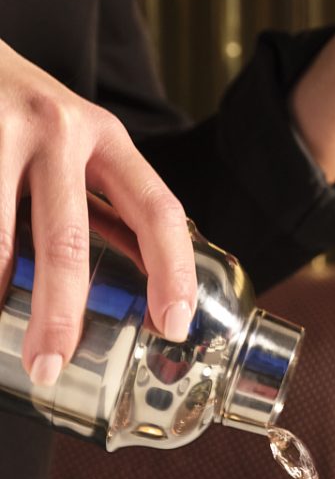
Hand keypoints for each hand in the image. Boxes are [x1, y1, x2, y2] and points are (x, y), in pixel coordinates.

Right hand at [0, 40, 195, 382]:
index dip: (173, 270)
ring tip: (0, 335)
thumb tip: (147, 288)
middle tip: (51, 365)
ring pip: (0, 236)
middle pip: (68, 237)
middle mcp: (58, 128)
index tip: (173, 325)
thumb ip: (106, 206)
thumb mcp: (77, 147)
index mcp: (106, 138)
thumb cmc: (25, 113)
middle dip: (62, 311)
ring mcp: (0, 128)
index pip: (156, 209)